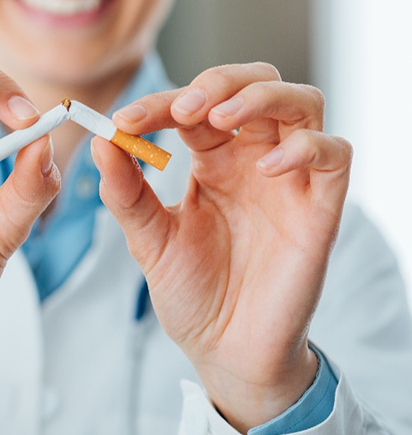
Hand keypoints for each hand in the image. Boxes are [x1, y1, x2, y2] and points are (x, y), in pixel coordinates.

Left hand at [92, 63, 351, 432]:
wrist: (225, 352)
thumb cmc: (192, 293)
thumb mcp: (149, 239)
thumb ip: (126, 192)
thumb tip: (101, 141)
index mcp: (213, 161)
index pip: (194, 106)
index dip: (159, 103)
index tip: (123, 120)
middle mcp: (254, 160)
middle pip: (257, 83)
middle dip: (218, 82)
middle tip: (181, 109)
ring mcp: (290, 181)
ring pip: (302, 102)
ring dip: (261, 97)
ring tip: (221, 118)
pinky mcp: (320, 210)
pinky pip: (334, 156)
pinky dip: (305, 147)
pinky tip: (268, 167)